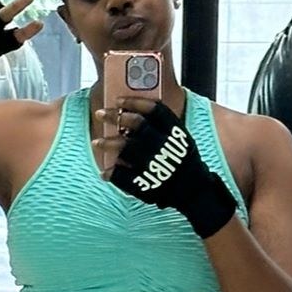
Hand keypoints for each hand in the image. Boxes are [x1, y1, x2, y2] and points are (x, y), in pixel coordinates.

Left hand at [94, 96, 237, 239]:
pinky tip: (105, 173)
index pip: (154, 109)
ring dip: (108, 143)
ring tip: (96, 142)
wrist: (194, 192)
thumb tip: (134, 111)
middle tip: (101, 113)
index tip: (119, 100)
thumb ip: (162, 126)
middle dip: (116, 116)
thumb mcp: (180, 139)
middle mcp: (164, 145)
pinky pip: (124, 176)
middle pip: (136, 124)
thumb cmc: (183, 162)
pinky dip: (112, 174)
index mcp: (175, 132)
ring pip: (126, 148)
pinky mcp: (148, 183)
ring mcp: (155, 165)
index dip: (134, 102)